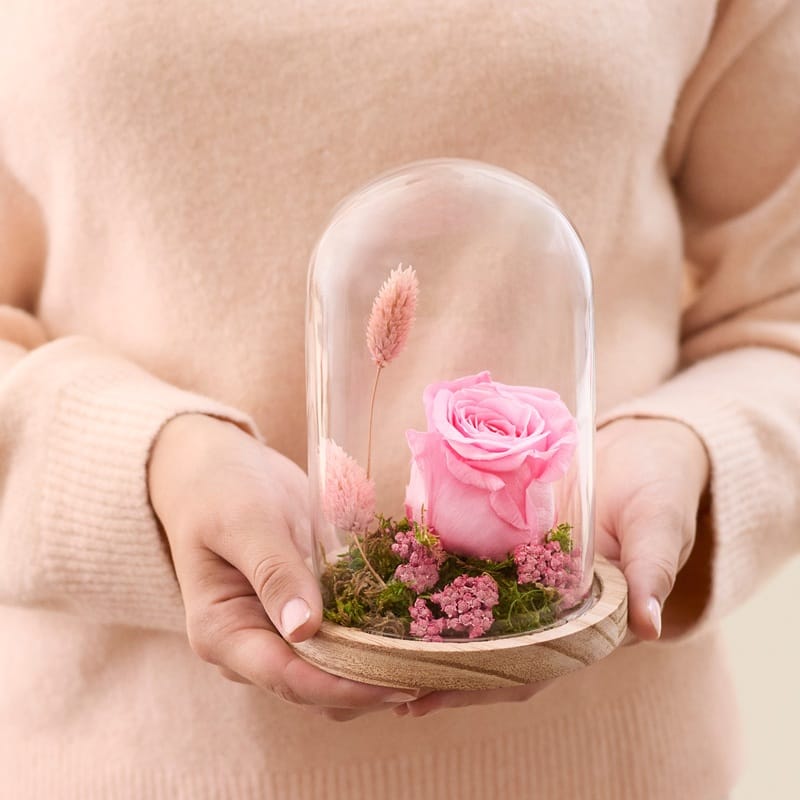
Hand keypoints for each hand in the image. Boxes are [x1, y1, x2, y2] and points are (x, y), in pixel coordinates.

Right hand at [148, 414, 419, 720]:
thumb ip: (274, 572)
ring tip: (426, 654)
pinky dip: (371, 642)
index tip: (397, 683)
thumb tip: (304, 629)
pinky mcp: (301, 615)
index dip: (344, 687)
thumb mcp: (247, 522)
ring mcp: (276, 633)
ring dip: (374, 670)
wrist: (217, 470)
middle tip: (428, 670)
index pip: (288, 679)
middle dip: (367, 685)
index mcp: (222, 633)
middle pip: (314, 688)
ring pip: (331, 674)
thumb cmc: (222, 491)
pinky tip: (409, 631)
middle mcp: (248, 647)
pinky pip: (339, 642)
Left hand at [400, 417, 709, 717]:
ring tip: (366, 638)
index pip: (526, 665)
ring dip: (421, 624)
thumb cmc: (661, 491)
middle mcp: (546, 606)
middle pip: (483, 647)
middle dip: (431, 664)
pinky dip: (432, 568)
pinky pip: (466, 557)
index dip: (477, 685)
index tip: (424, 696)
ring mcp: (522, 572)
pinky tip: (390, 571)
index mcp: (584, 621)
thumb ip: (654, 569)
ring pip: (467, 607)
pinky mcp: (506, 537)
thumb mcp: (661, 526)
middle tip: (372, 678)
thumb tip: (649, 625)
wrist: (645, 449)